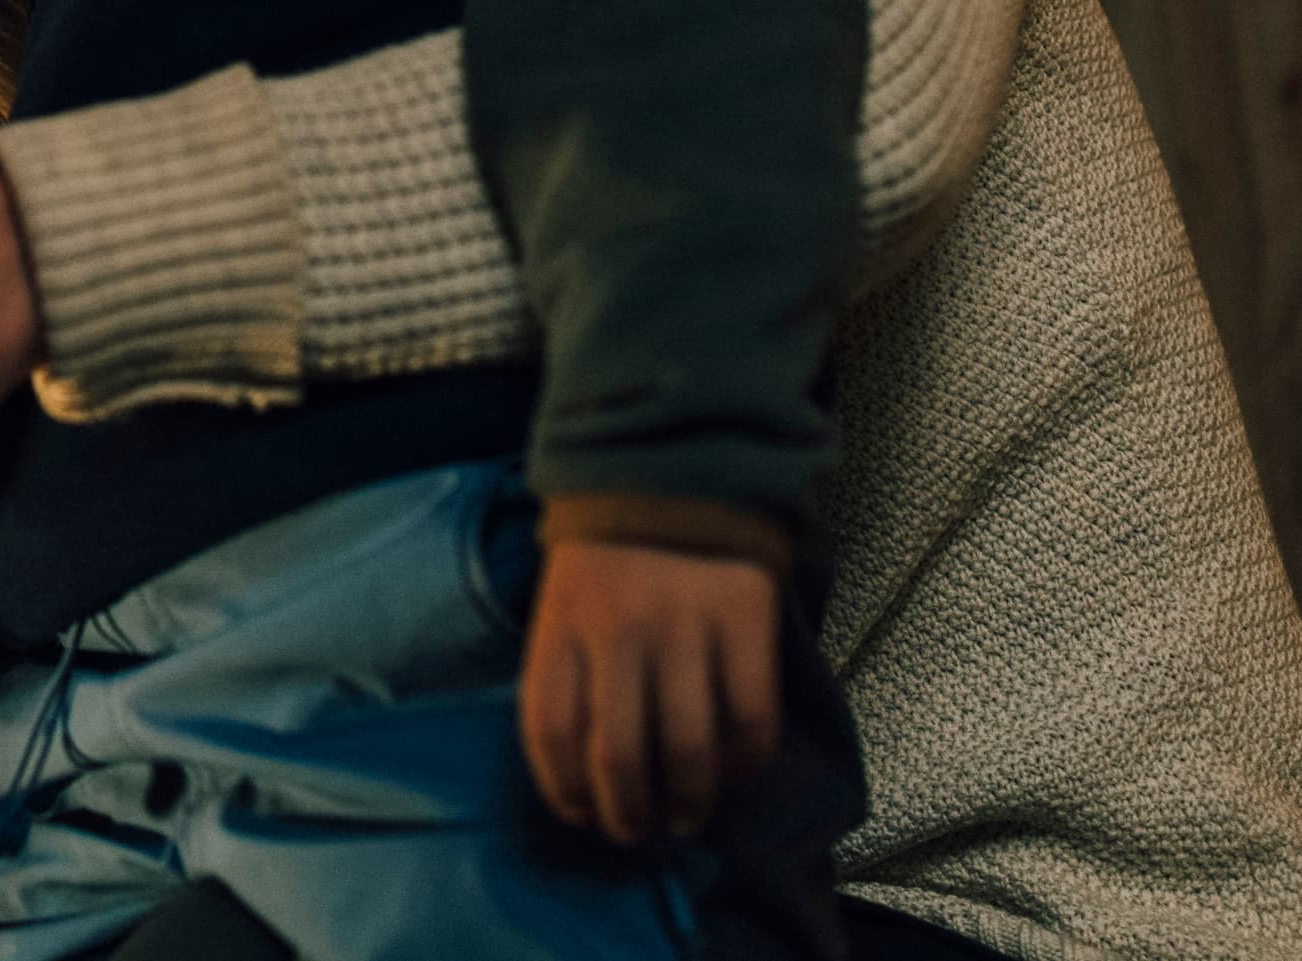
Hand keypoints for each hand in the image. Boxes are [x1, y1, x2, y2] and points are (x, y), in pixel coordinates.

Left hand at [518, 538, 785, 843]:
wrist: (670, 468)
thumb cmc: (607, 554)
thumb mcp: (560, 600)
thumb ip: (564, 671)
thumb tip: (577, 772)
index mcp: (562, 622)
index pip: (550, 729)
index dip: (562, 789)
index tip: (579, 815)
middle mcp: (620, 630)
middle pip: (618, 755)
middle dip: (627, 814)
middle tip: (637, 832)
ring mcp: (686, 627)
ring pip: (688, 749)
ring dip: (689, 804)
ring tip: (687, 819)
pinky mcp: (746, 623)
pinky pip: (751, 718)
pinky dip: (744, 764)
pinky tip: (733, 775)